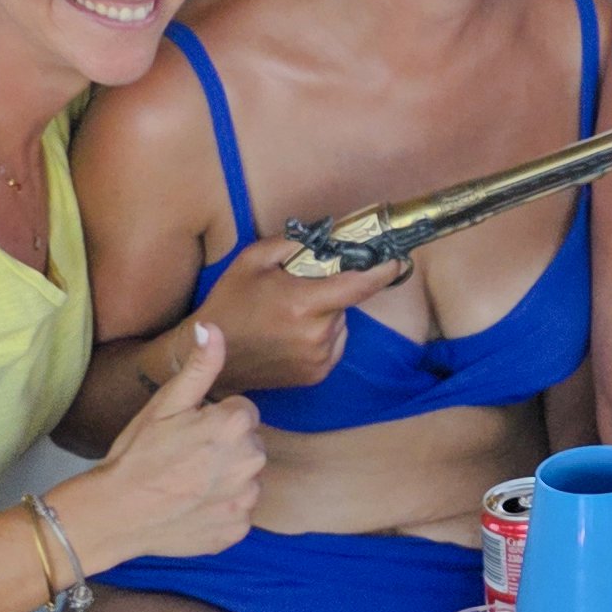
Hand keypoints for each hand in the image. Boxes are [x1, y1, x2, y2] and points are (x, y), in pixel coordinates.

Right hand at [71, 323, 264, 561]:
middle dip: (224, 447)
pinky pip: (239, 511)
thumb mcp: (165, 404)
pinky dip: (221, 509)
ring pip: (246, 478)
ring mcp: (247, 498)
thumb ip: (199, 367)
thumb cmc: (137, 455)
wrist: (115, 514)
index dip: (214, 420)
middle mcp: (251, 461)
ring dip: (225, 479)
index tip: (189, 433)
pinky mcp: (239, 528)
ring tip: (187, 483)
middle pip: (248, 444)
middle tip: (186, 458)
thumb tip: (213, 328)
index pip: (242, 412)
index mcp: (236, 424)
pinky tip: (192, 507)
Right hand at [185, 234, 416, 390]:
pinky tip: (293, 333)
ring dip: (326, 314)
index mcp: (303, 304)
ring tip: (290, 315)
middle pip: (345, 302)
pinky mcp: (316, 374)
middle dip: (331, 290)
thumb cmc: (229, 304)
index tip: (397, 260)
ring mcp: (318, 358)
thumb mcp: (253, 260)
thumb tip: (326, 236)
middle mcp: (316, 334)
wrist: (213, 357)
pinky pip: (334, 343)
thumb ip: (292, 244)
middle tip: (300, 288)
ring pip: (340, 323)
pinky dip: (322, 334)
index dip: (381, 272)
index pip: (358, 286)